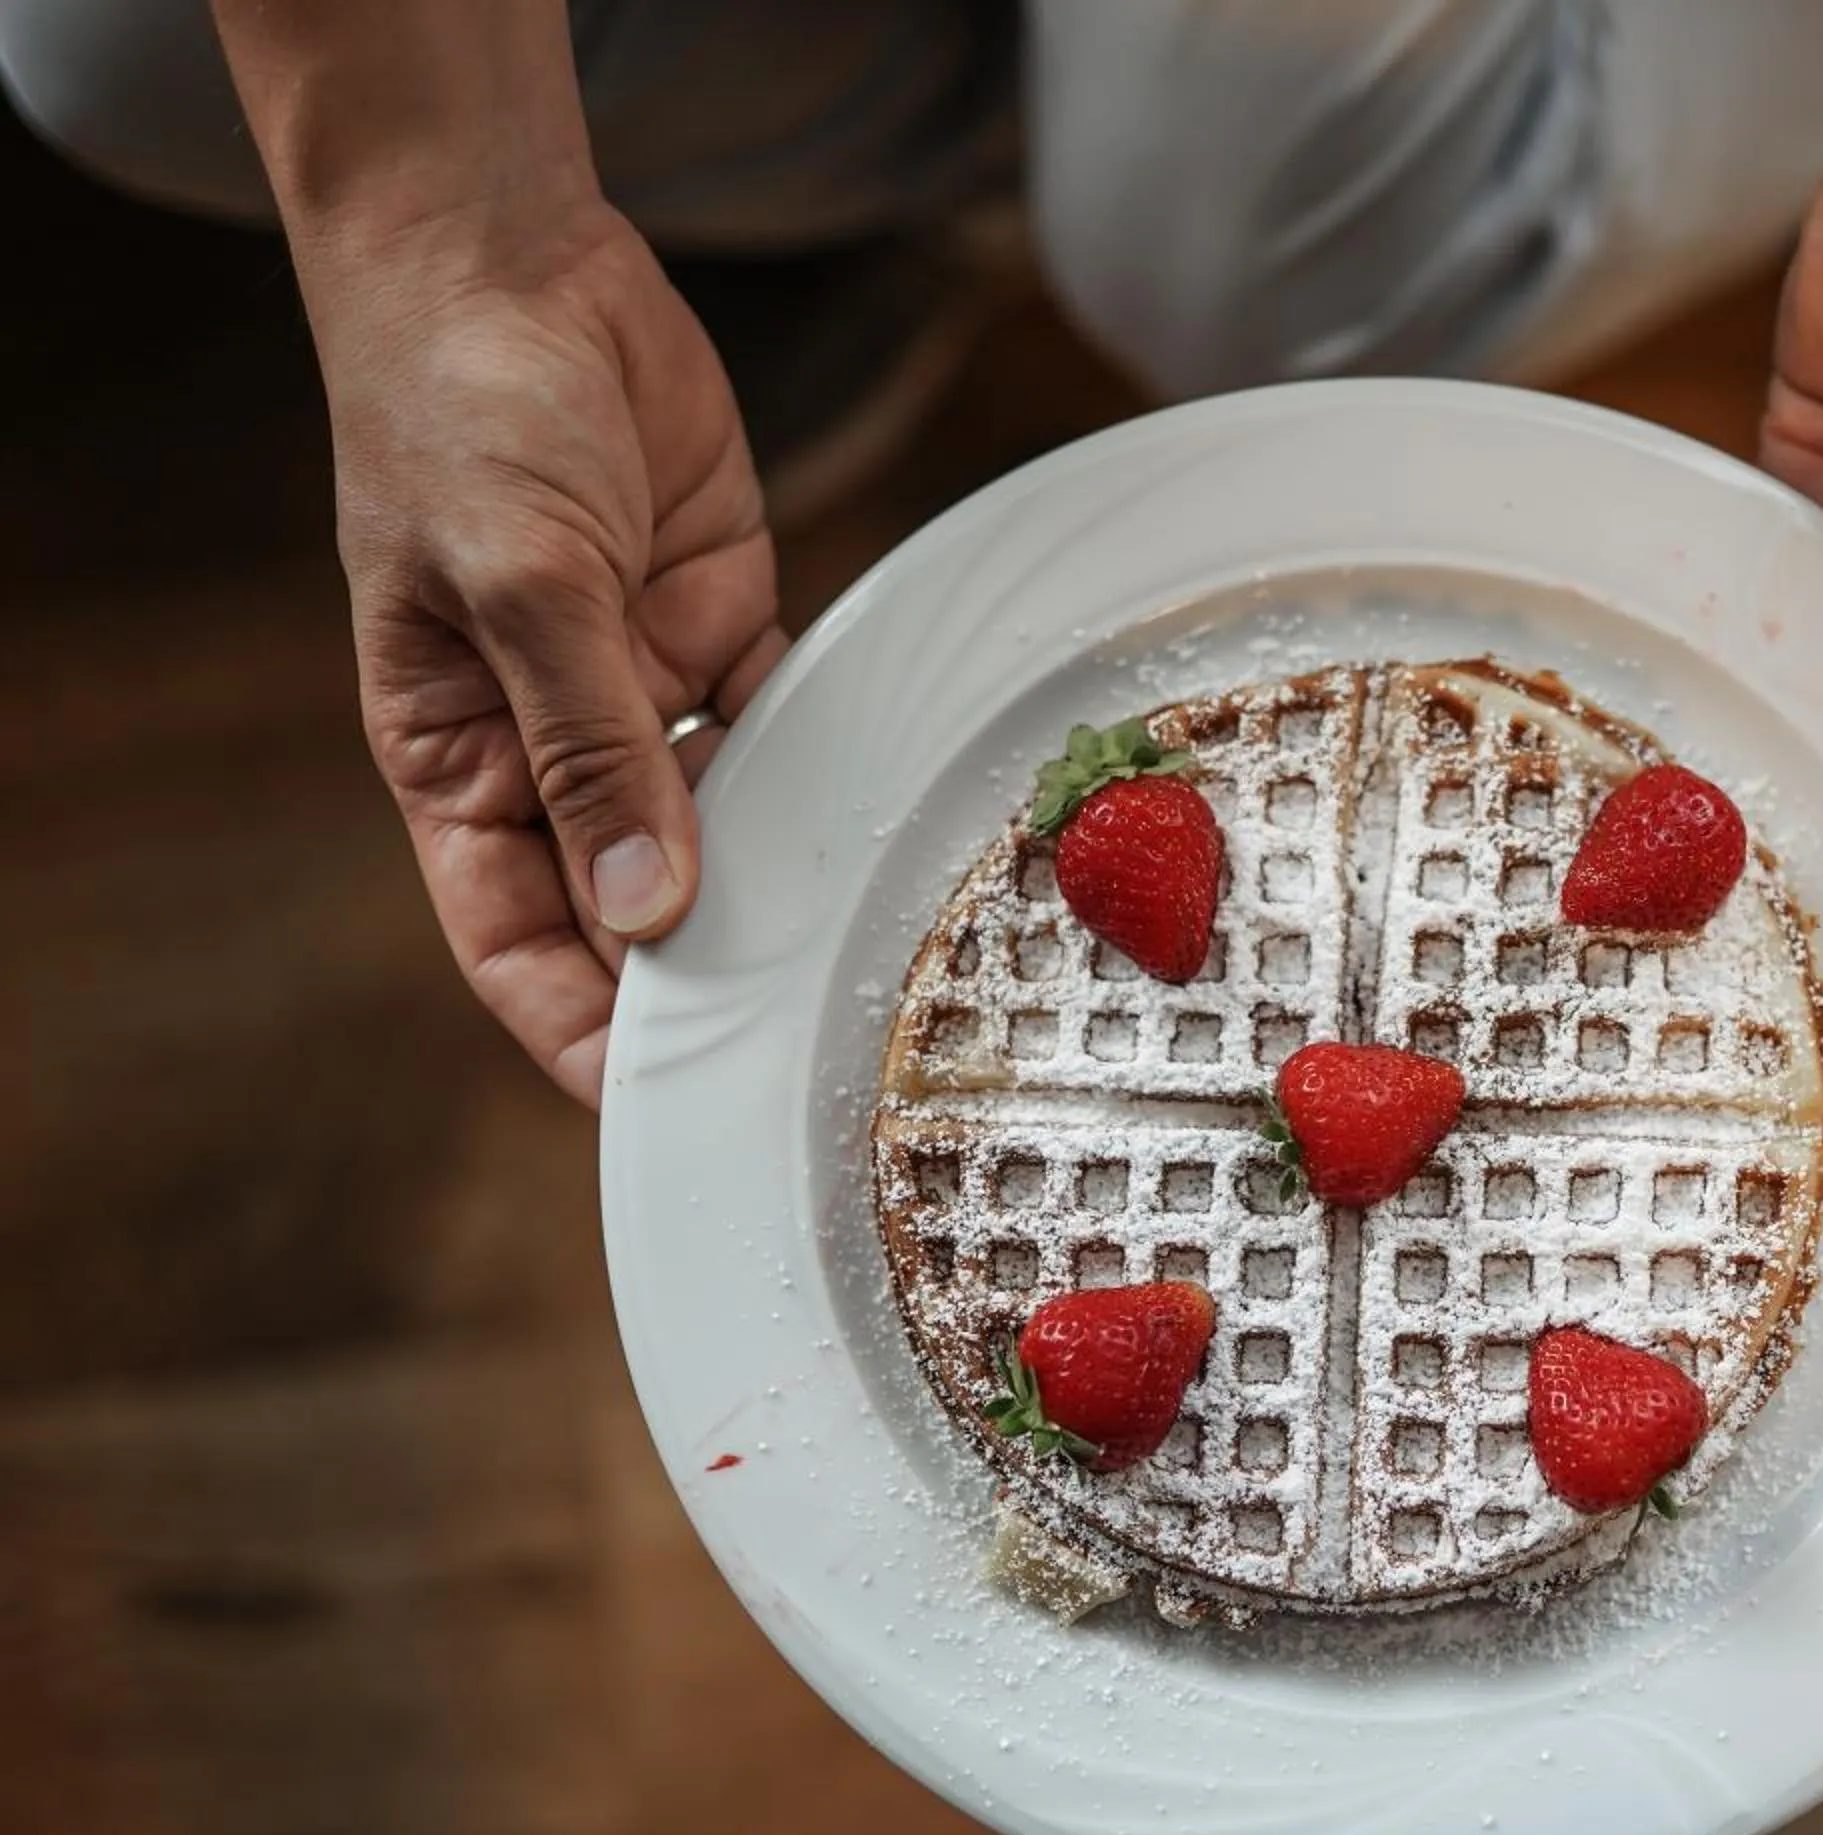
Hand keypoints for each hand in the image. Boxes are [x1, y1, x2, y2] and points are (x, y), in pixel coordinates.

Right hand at [308, 205, 785, 1103]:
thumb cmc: (464, 416)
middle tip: (803, 1047)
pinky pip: (782, 725)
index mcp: (456, 758)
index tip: (666, 1101)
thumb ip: (593, 747)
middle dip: (705, 973)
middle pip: (632, 900)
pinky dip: (826, 769)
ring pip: (720, 823)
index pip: (518, 937)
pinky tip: (883, 820)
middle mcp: (550, 741)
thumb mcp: (522, 587)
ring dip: (780, 879)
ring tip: (863, 954)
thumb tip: (647, 909)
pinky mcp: (718, 622)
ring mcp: (639, 684)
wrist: (515, 261)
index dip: (586, 1028)